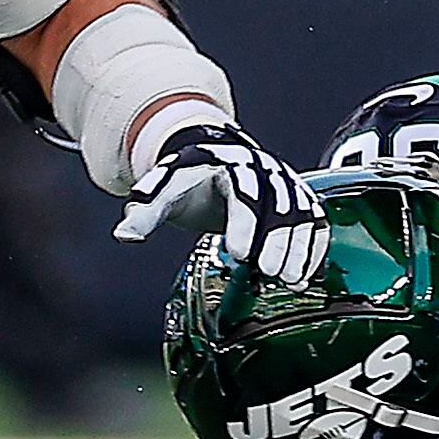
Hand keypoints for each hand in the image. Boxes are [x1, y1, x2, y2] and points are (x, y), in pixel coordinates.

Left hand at [116, 118, 329, 282]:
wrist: (212, 159)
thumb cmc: (186, 180)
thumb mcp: (161, 191)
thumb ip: (145, 212)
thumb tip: (125, 234)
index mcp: (227, 163)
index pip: (243, 191)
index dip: (245, 222)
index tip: (240, 252)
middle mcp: (262, 169)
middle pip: (278, 203)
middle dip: (277, 239)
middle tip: (268, 271)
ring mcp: (284, 182)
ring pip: (301, 211)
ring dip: (299, 247)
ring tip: (291, 279)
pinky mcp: (298, 197)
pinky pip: (314, 219)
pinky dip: (314, 245)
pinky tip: (306, 273)